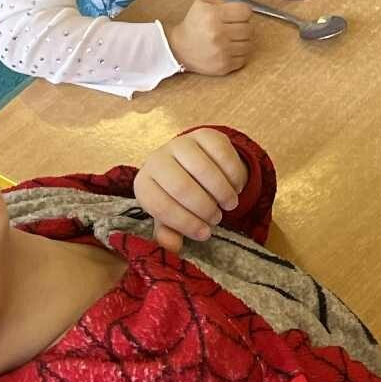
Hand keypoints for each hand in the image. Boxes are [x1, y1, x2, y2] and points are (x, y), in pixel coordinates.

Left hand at [135, 129, 247, 252]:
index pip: (161, 206)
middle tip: (217, 218)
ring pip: (204, 170)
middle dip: (204, 208)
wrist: (187, 162)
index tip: (204, 234)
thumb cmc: (176, 195)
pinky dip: (234, 175)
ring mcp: (181, 143)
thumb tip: (173, 247)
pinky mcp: (204, 134)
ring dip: (222, 192)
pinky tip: (236, 187)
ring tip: (229, 205)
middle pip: (182, 187)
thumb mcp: (170, 215)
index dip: (184, 223)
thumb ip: (169, 232)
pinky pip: (223, 154)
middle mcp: (157, 159)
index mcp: (144, 184)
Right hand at [168, 0, 254, 75]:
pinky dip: (239, 54)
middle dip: (243, 26)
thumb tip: (242, 8)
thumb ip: (223, 1)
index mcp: (213, 15)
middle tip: (234, 27)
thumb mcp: (202, 3)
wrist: (179, 48)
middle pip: (249, 29)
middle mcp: (218, 34)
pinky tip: (229, 49)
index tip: (239, 15)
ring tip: (231, 39)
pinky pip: (244, 58)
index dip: (243, 12)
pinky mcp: (224, 66)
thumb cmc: (193, 25)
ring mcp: (222, 51)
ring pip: (249, 44)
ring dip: (242, 41)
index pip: (245, 11)